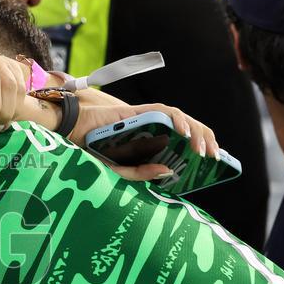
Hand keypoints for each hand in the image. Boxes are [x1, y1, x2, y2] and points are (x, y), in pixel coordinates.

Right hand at [70, 100, 219, 181]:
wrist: (68, 133)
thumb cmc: (87, 150)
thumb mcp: (117, 170)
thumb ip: (140, 173)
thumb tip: (167, 171)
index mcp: (148, 141)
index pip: (181, 139)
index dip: (199, 145)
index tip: (212, 160)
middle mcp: (150, 128)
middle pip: (186, 128)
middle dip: (205, 140)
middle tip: (215, 158)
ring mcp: (144, 118)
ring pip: (180, 118)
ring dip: (196, 131)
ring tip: (204, 149)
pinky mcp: (136, 112)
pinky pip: (162, 110)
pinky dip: (176, 119)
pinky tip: (185, 132)